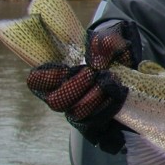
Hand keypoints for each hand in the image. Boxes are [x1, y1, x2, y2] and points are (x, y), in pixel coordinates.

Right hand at [26, 20, 140, 151]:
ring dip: (93, 97)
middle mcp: (62, 96)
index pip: (36, 81)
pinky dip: (108, 107)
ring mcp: (77, 110)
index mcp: (55, 76)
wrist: (127, 72)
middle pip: (56, 102)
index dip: (47, 76)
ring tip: (109, 81)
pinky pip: (96, 122)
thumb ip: (102, 42)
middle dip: (74, 87)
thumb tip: (98, 52)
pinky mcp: (94, 121)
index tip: (67, 67)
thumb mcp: (107, 43)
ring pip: (77, 113)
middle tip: (92, 73)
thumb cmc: (107, 54)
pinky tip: (117, 93)